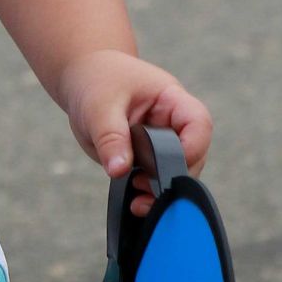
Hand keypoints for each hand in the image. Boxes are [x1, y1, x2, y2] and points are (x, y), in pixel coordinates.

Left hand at [56, 50, 212, 214]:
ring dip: (161, 189)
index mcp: (171, 100)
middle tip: (144, 188)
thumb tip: (119, 170)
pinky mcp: (146, 157)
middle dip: (173, 176)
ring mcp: (162, 142)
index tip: (166, 166)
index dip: (192, 147)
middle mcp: (173, 123)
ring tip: (139, 203)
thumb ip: (110, 138)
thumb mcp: (98, 107)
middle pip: (193, 155)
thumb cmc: (96, 82)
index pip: (198, 123)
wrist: (83, 78)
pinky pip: (156, 177)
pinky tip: (137, 203)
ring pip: (176, 171)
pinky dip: (149, 192)